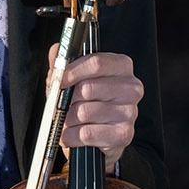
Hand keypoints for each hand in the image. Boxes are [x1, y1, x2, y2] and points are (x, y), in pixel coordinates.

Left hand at [48, 47, 141, 169]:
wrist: (99, 137)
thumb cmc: (87, 102)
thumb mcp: (74, 78)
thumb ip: (64, 62)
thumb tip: (57, 51)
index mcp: (122, 67)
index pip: (97, 63)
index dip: (72, 71)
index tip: (58, 79)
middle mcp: (131, 88)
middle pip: (88, 88)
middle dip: (68, 99)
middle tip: (62, 104)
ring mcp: (130, 112)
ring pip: (84, 112)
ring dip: (68, 119)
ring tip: (69, 120)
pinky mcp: (124, 134)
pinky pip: (87, 133)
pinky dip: (72, 136)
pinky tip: (73, 134)